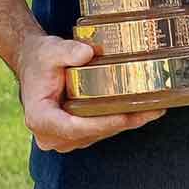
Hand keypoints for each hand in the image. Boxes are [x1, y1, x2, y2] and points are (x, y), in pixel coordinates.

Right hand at [17, 32, 161, 151]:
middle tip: (152, 111)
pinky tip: (143, 111)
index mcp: (40, 118)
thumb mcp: (51, 50)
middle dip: (123, 122)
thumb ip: (68, 51)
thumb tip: (89, 53)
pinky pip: (100, 130)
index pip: (73, 127)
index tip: (124, 117)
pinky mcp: (75, 135)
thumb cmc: (41, 58)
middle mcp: (50, 135)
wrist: (34, 64)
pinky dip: (120, 120)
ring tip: (154, 110)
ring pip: (100, 134)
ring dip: (126, 123)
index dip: (100, 124)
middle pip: (92, 132)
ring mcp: (63, 138)